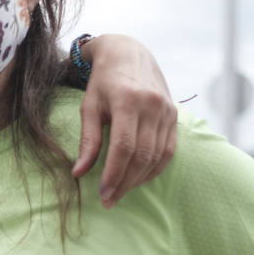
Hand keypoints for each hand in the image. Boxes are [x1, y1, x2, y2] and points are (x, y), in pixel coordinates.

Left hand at [71, 34, 177, 207]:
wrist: (130, 54)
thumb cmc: (103, 81)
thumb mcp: (89, 106)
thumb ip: (87, 140)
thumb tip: (79, 173)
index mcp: (128, 101)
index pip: (124, 147)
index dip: (114, 174)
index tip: (102, 193)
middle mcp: (152, 106)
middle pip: (142, 155)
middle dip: (125, 182)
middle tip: (109, 200)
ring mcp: (167, 111)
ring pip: (157, 156)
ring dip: (139, 179)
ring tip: (120, 193)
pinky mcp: (174, 117)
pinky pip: (168, 150)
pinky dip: (154, 169)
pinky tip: (138, 179)